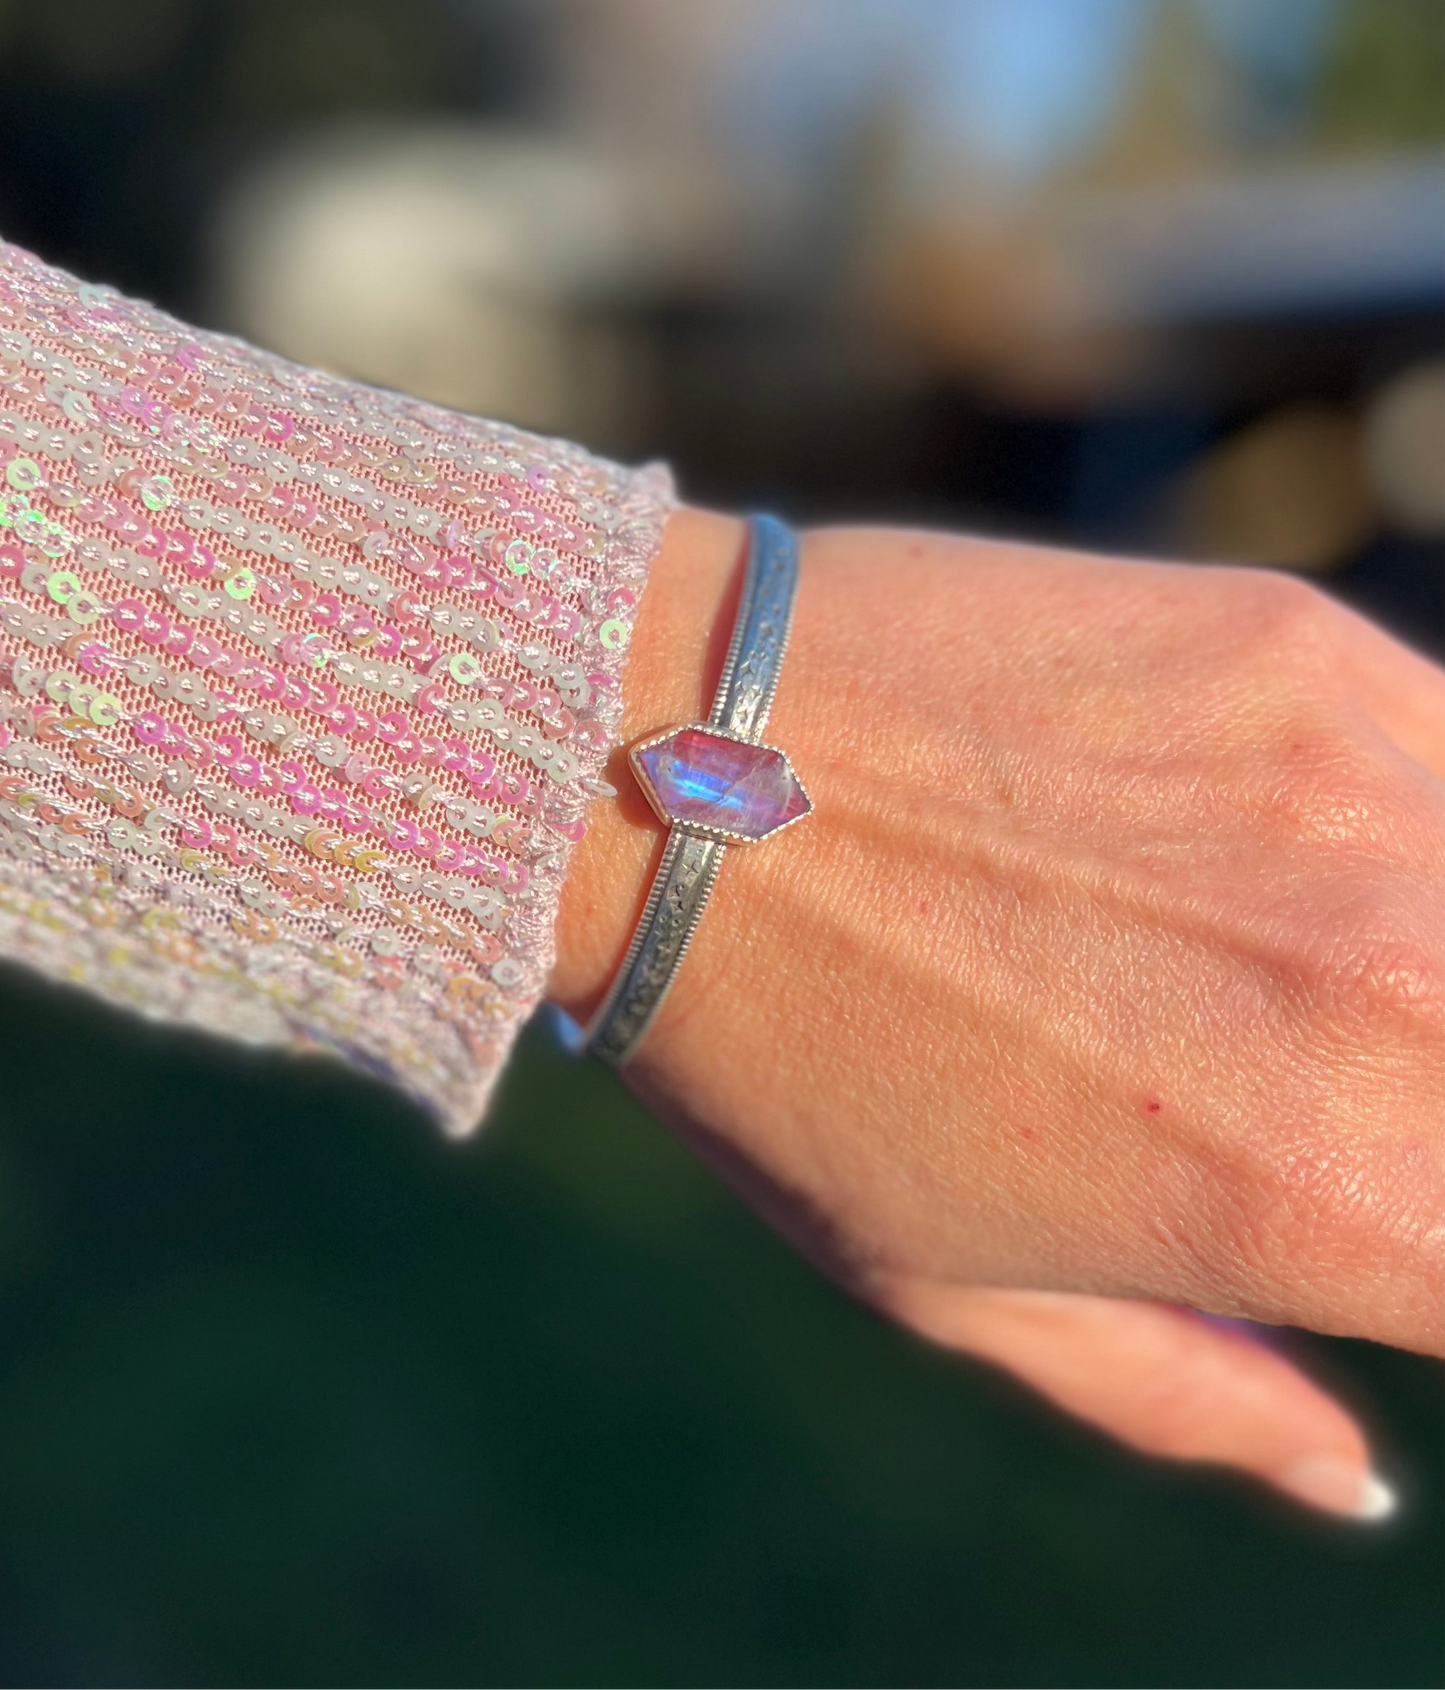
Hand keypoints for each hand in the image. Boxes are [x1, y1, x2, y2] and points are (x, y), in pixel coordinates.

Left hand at [552, 509, 1443, 1518]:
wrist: (668, 765)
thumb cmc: (785, 1051)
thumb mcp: (957, 1284)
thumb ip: (1189, 1395)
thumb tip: (1352, 1478)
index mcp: (1324, 1201)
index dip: (1428, 1257)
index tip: (1357, 1213)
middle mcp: (1399, 998)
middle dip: (1416, 1116)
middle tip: (1299, 1096)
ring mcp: (1368, 799)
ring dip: (1414, 962)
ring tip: (1263, 973)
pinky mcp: (1307, 652)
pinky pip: (1439, 763)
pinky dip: (1395, 835)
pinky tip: (1269, 849)